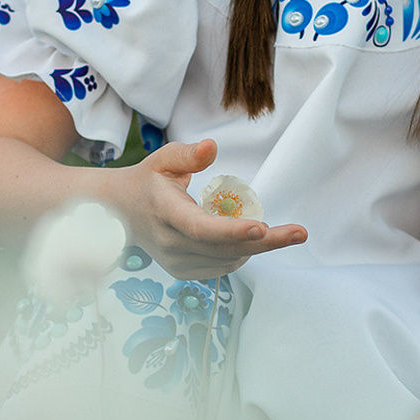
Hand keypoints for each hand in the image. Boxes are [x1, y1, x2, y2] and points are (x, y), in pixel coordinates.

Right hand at [105, 139, 305, 279]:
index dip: (231, 231)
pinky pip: (221, 267)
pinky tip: (247, 239)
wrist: (120, 214)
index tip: (262, 228)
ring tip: (277, 231)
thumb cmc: (148, 180)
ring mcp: (176, 262)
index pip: (200, 228)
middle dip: (266, 242)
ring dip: (255, 247)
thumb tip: (212, 147)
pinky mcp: (183, 272)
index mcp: (165, 212)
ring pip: (227, 261)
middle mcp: (170, 243)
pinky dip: (240, 254)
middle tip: (299, 233)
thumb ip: (188, 154)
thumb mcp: (164, 159)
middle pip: (223, 249)